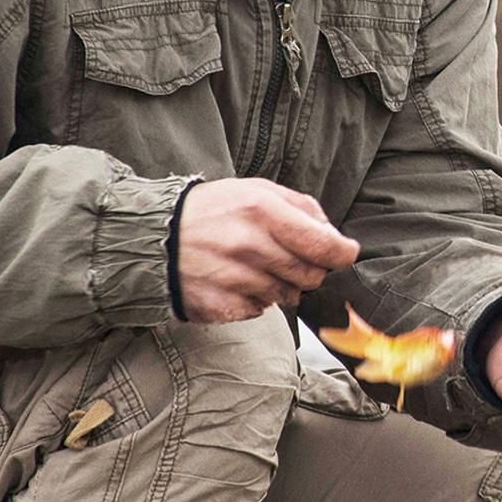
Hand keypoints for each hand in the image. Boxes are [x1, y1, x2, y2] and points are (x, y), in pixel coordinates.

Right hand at [176, 179, 359, 323]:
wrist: (155, 237)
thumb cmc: (213, 211)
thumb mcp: (256, 190)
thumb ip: (301, 208)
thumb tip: (335, 236)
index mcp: (261, 211)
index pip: (323, 245)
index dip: (343, 253)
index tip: (345, 253)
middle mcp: (249, 246)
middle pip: (311, 275)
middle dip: (311, 269)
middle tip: (290, 257)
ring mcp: (233, 280)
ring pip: (288, 296)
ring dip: (282, 285)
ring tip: (256, 266)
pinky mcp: (220, 306)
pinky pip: (260, 311)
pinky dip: (257, 300)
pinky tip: (237, 281)